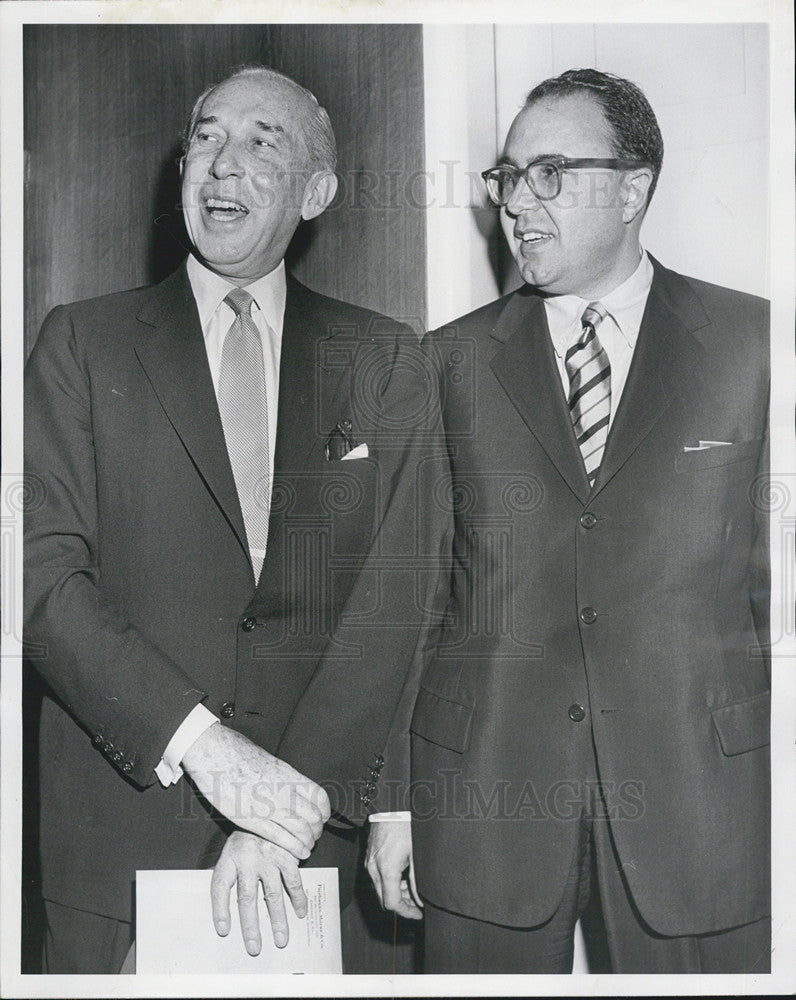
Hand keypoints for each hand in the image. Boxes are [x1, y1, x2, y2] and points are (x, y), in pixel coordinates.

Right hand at [182, 724, 330, 860]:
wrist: (214, 753)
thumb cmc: (236, 753)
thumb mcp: (268, 761)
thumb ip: (281, 776)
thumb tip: (287, 782)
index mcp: (288, 775)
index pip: (319, 796)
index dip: (324, 811)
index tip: (321, 818)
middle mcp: (283, 790)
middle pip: (314, 816)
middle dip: (317, 830)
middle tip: (313, 836)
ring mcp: (269, 806)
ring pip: (301, 829)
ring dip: (308, 841)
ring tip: (308, 847)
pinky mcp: (252, 819)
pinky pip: (281, 838)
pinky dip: (295, 848)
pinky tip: (300, 853)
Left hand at [211, 830, 306, 954]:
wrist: (267, 809)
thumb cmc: (246, 838)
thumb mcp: (230, 850)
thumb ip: (228, 874)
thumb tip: (223, 910)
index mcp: (229, 857)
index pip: (220, 887)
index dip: (220, 910)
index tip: (223, 931)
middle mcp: (248, 858)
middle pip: (247, 897)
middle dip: (251, 925)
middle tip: (254, 947)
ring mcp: (269, 856)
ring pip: (273, 893)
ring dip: (277, 918)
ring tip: (280, 939)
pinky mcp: (287, 854)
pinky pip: (293, 880)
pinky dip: (298, 898)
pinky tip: (301, 913)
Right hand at [365, 819, 422, 918]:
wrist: (391, 808)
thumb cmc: (405, 826)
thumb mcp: (416, 855)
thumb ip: (416, 881)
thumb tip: (420, 900)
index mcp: (386, 870)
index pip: (392, 904)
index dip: (406, 912)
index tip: (418, 914)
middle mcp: (374, 869)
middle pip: (384, 900)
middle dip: (402, 905)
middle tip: (417, 904)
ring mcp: (369, 863)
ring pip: (380, 890)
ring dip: (396, 894)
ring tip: (412, 889)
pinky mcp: (369, 858)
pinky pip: (377, 878)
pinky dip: (389, 884)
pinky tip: (402, 878)